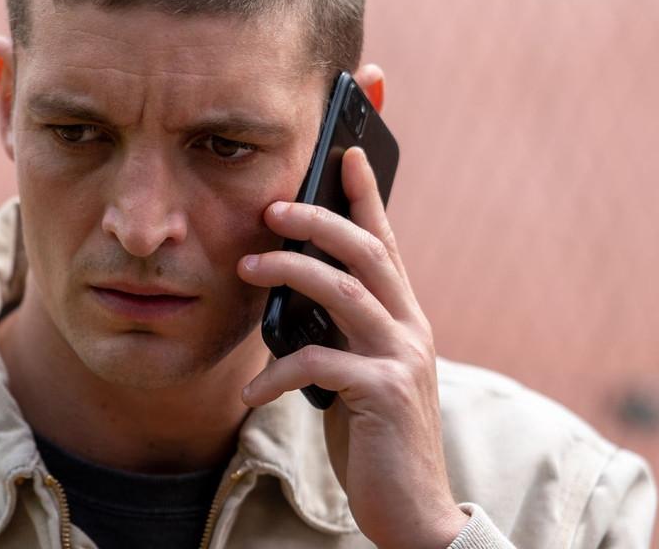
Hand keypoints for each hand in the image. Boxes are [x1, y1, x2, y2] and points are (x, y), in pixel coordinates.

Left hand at [237, 147, 467, 548]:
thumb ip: (335, 332)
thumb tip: (287, 297)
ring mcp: (400, 359)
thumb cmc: (373, 434)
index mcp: (401, 317)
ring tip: (247, 268)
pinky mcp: (384, 395)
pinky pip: (319, 363)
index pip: (383, 243)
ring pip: (346, 291)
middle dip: (320, 219)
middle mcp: (408, 328)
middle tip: (272, 207)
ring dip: (291, 273)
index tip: (346, 151)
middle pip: (367, 252)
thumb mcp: (354, 371)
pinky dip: (276, 372)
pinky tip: (250, 391)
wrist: (412, 508)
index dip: (366, 196)